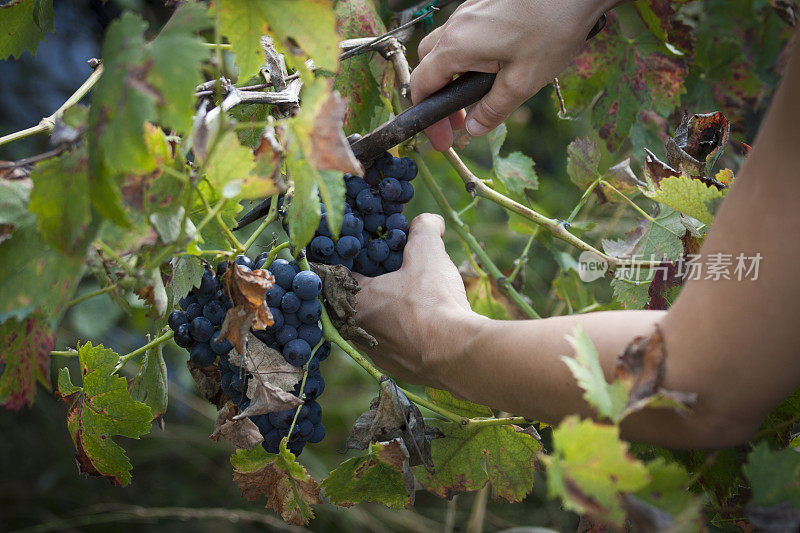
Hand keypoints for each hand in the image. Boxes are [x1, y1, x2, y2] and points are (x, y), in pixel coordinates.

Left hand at [352, 213, 475, 386]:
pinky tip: (424, 325)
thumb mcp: (428, 252)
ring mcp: (376, 354)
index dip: (357, 259)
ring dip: (388, 313)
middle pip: (358, 302)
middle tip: (392, 275)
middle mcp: (357, 331)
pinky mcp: (397, 369)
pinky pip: (395, 345)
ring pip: (376, 325)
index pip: (342, 274)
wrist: (456, 353)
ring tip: (411, 300)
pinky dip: (405, 334)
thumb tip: (430, 221)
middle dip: (373, 288)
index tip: (369, 253)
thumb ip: (424, 229)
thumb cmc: (432, 301)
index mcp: (355, 301)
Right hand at [410, 0, 611, 150]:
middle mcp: (456, 25)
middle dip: (438, 97)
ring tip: (476, 96)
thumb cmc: (552, 29)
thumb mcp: (522, 81)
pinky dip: (468, 56)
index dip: (427, 117)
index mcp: (457, 47)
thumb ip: (493, 109)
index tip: (443, 139)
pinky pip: (465, 33)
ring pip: (445, 48)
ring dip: (452, 76)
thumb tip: (473, 129)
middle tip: (460, 121)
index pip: (422, 86)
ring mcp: (468, 11)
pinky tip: (492, 66)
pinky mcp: (483, 3)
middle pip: (428, 66)